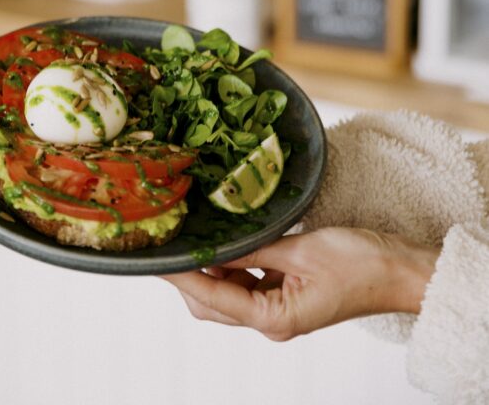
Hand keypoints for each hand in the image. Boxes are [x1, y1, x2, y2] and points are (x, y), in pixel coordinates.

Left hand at [162, 227, 438, 340]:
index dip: (182, 277)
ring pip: (229, 294)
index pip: (213, 297)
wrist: (399, 270)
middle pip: (214, 304)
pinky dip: (234, 264)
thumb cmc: (360, 263)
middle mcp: (272, 321)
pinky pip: (249, 282)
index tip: (158, 260)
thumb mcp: (301, 249)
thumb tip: (215, 243)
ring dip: (213, 268)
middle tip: (172, 242)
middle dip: (191, 276)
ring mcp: (279, 310)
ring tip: (196, 236)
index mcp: (275, 319)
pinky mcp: (287, 295)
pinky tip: (229, 241)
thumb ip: (255, 248)